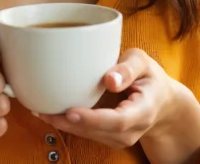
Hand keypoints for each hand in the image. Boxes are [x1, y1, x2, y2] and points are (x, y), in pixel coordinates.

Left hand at [37, 48, 199, 158]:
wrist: (160, 102)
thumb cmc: (149, 78)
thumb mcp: (144, 63)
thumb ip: (128, 67)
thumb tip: (110, 79)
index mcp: (143, 110)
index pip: (118, 121)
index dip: (93, 119)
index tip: (71, 111)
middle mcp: (132, 130)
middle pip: (99, 132)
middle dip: (69, 123)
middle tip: (42, 110)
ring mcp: (120, 137)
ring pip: (89, 135)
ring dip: (63, 125)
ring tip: (39, 109)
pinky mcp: (108, 137)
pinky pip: (87, 133)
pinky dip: (67, 124)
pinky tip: (49, 112)